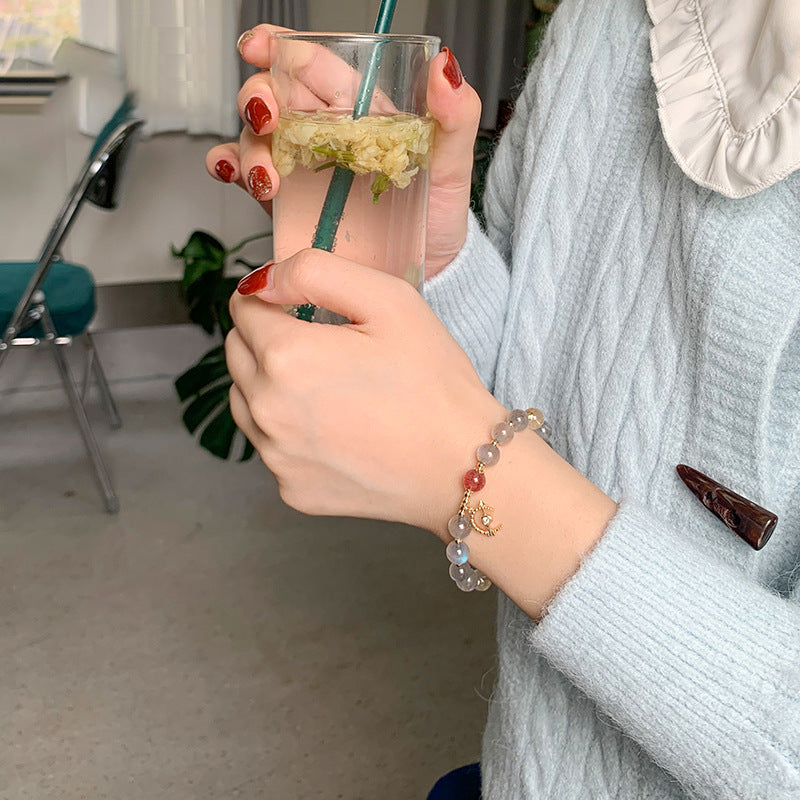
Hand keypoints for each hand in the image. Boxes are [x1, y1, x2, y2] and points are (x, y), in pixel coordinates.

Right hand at [206, 25, 481, 277]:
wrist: (428, 273)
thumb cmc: (440, 217)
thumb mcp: (453, 165)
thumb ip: (455, 116)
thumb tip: (445, 67)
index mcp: (359, 113)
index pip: (314, 67)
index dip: (281, 49)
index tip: (260, 47)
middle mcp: (325, 135)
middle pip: (275, 98)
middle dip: (258, 99)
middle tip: (267, 119)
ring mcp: (302, 169)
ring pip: (256, 138)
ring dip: (249, 149)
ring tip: (267, 178)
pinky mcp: (288, 203)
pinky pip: (246, 177)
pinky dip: (229, 168)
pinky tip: (233, 175)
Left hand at [225, 252, 502, 531]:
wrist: (461, 464)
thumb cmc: (433, 381)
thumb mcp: (389, 300)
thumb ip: (314, 272)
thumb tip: (262, 279)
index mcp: (286, 356)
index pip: (243, 307)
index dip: (275, 298)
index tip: (306, 307)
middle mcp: (267, 410)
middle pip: (235, 353)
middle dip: (266, 338)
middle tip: (323, 346)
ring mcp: (276, 456)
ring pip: (244, 401)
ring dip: (268, 384)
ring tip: (326, 387)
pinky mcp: (291, 489)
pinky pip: (270, 446)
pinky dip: (289, 431)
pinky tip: (335, 428)